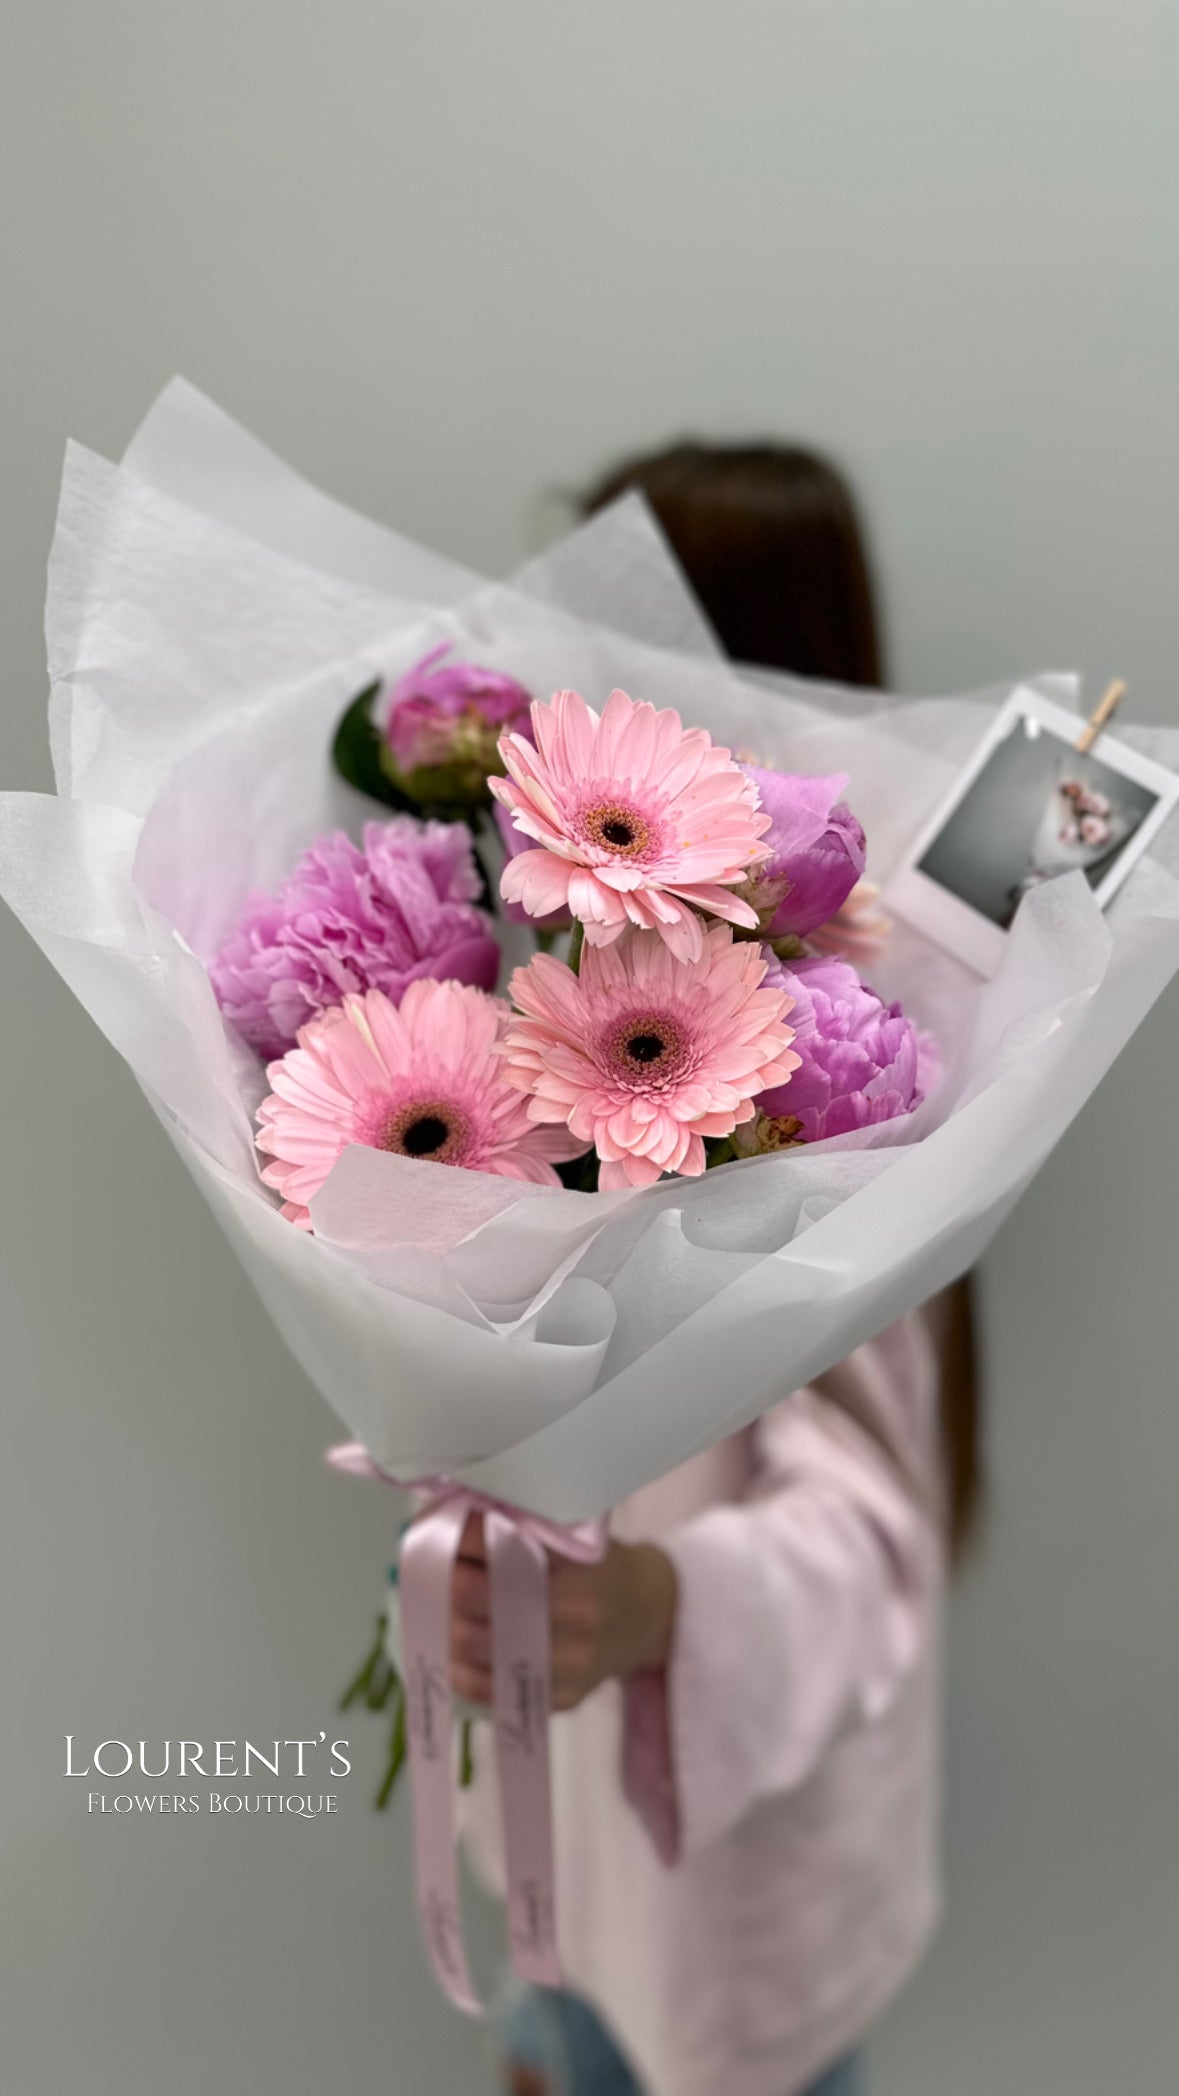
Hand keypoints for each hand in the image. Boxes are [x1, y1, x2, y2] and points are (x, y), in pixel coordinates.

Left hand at [448, 1515, 676, 1712]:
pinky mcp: (562, 1694)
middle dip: (441, 1581)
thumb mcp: (570, 1531)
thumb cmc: (594, 1564)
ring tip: (439, 1610)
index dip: (451, 1534)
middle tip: (433, 1573)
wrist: (648, 1612)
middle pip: (470, 1594)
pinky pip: (489, 1690)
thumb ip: (517, 1525)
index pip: (489, 1539)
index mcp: (573, 1554)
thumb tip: (439, 1521)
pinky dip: (459, 1671)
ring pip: (471, 1645)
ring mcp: (569, 1656)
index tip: (435, 1530)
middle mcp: (574, 1605)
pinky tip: (455, 1653)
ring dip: (442, 1626)